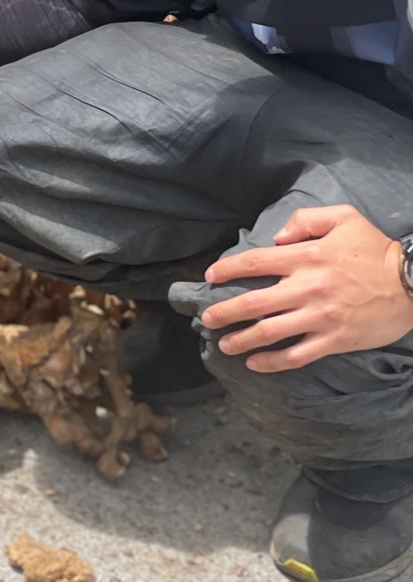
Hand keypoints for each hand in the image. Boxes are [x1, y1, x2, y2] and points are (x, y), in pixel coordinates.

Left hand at [201, 204, 412, 372]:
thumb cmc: (376, 249)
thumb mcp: (345, 218)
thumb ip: (306, 219)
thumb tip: (276, 237)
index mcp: (306, 256)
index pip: (255, 262)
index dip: (227, 269)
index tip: (210, 277)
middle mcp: (307, 288)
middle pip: (253, 303)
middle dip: (223, 312)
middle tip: (205, 319)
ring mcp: (319, 317)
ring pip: (269, 332)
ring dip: (241, 340)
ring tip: (224, 345)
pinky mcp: (334, 340)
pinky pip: (296, 355)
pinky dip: (272, 362)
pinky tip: (254, 363)